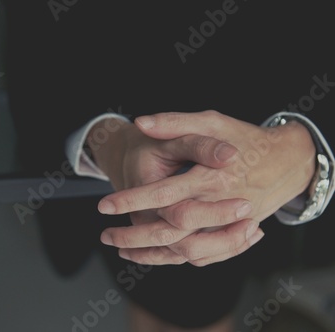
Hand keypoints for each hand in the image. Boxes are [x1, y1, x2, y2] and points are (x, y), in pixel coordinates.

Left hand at [95, 111, 315, 265]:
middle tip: (106, 235)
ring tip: (121, 249)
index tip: (104, 205)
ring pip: (186, 251)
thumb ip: (176, 123)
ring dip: (150, 254)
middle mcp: (222, 206)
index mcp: (214, 178)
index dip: (132, 200)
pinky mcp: (233, 235)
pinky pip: (203, 257)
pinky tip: (152, 256)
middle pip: (172, 232)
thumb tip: (140, 122)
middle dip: (134, 236)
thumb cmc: (243, 137)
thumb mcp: (211, 121)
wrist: (283, 161)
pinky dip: (175, 259)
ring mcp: (230, 225)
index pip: (164, 194)